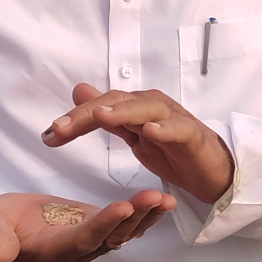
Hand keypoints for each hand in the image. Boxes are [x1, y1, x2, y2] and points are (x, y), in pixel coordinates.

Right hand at [0, 189, 173, 261]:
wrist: (0, 232)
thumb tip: (0, 253)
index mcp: (52, 251)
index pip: (82, 239)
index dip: (103, 225)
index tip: (122, 206)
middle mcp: (77, 253)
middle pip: (111, 237)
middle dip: (133, 218)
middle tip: (155, 197)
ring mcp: (89, 242)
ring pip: (123, 233)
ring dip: (145, 216)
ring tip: (166, 199)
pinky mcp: (95, 229)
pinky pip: (124, 224)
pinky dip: (143, 213)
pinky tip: (162, 200)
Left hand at [44, 85, 235, 204]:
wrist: (212, 170)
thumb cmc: (173, 150)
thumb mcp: (134, 135)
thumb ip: (108, 116)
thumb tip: (79, 91)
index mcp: (135, 107)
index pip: (100, 107)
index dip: (73, 119)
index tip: (48, 136)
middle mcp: (152, 106)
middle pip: (117, 103)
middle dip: (86, 115)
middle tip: (59, 129)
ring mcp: (174, 119)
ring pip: (146, 109)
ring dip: (123, 111)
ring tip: (100, 117)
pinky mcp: (193, 136)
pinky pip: (179, 130)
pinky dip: (165, 129)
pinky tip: (150, 132)